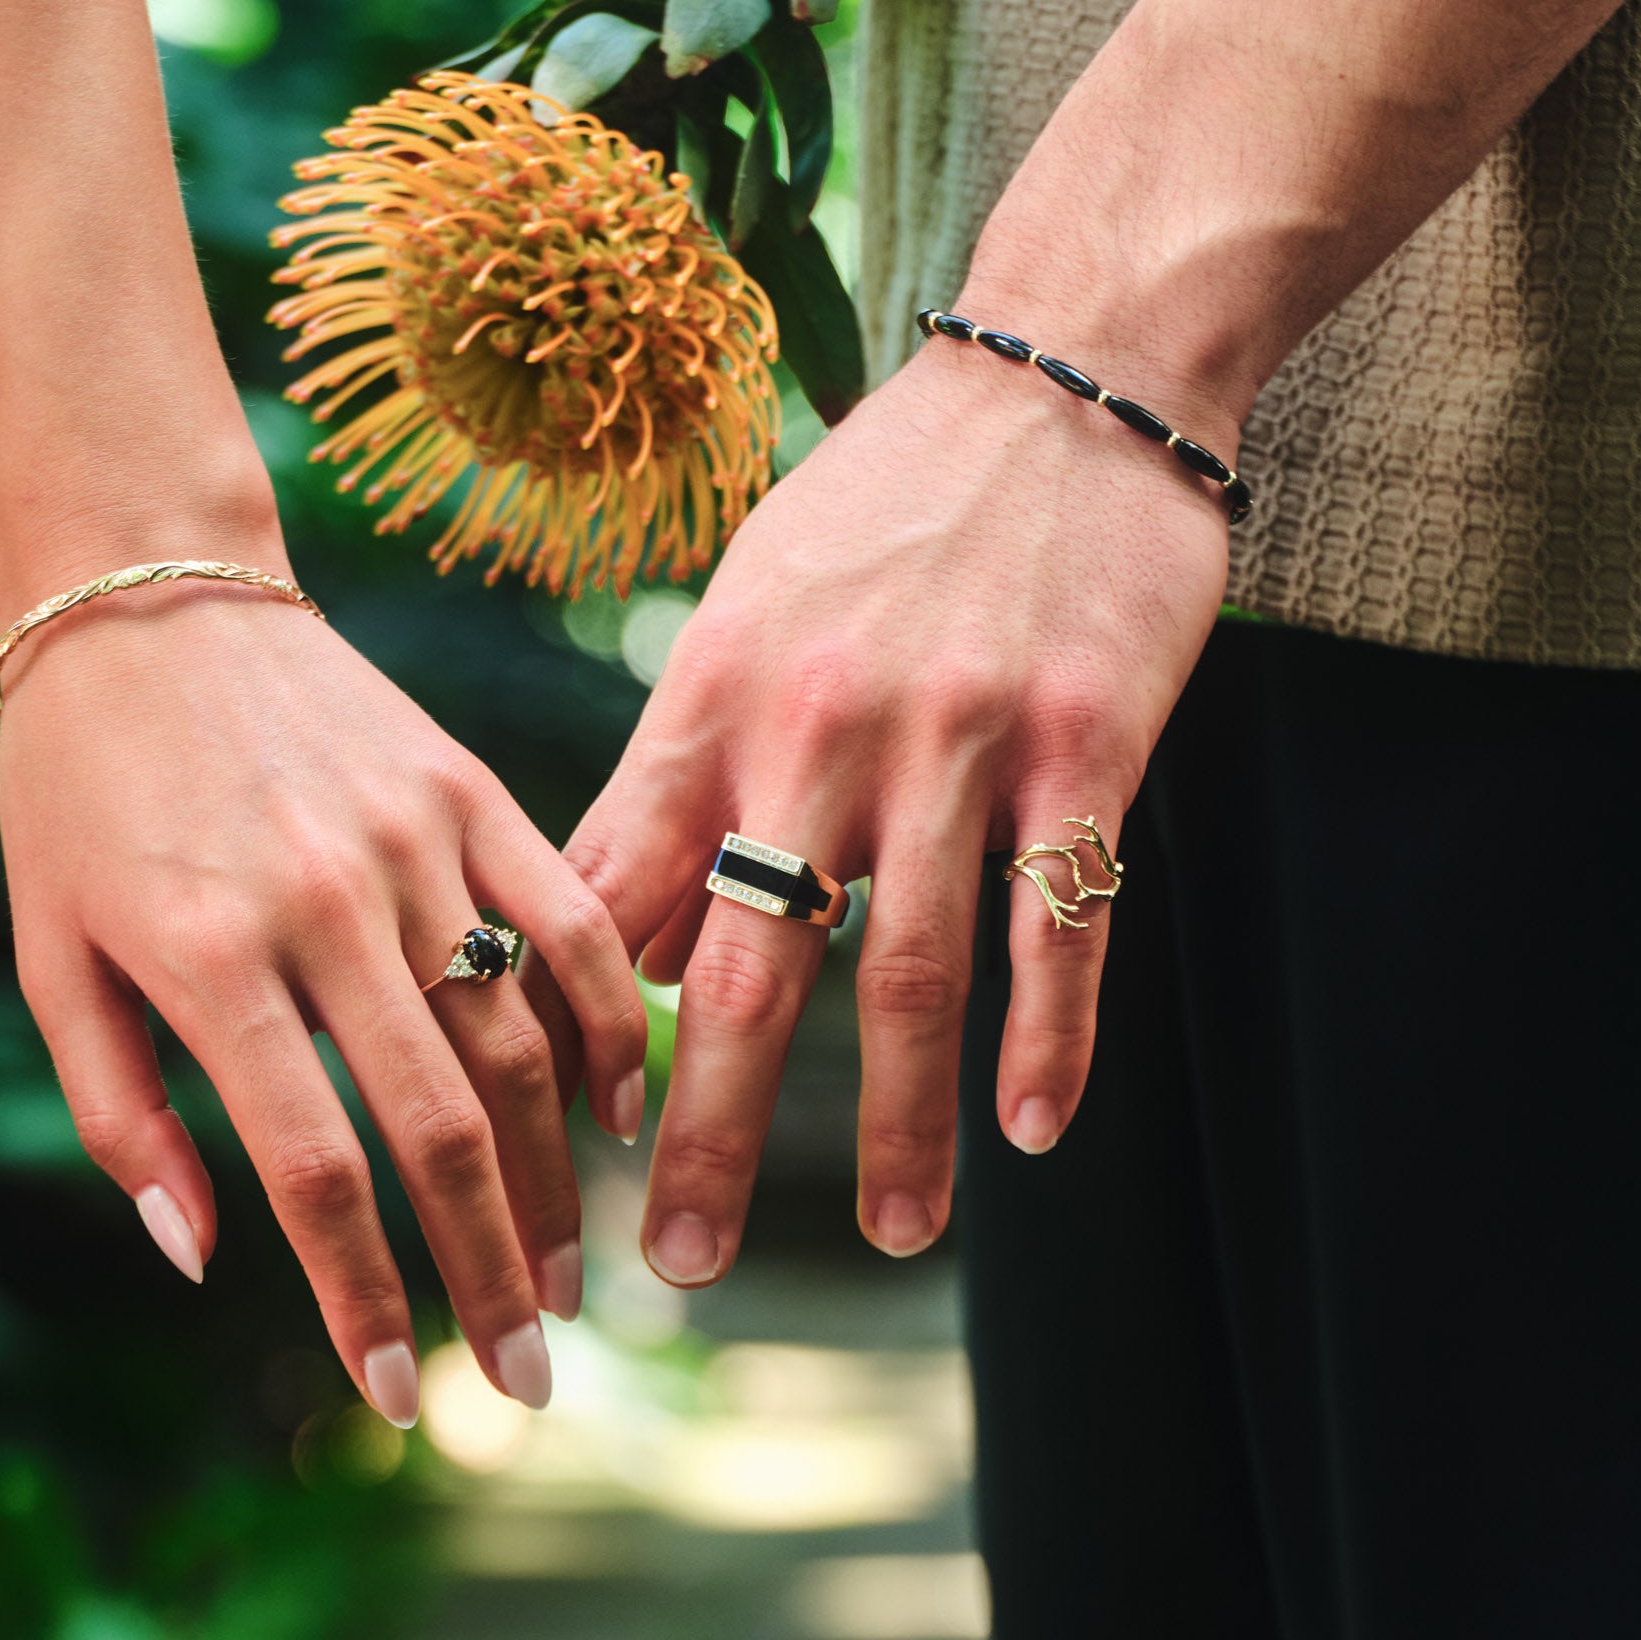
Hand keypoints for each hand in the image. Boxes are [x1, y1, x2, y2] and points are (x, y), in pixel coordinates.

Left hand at [0, 528, 646, 1420]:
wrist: (144, 594)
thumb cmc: (75, 790)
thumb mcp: (47, 955)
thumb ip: (120, 1112)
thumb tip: (202, 1257)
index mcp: (208, 954)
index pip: (315, 1166)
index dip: (365, 1295)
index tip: (398, 1396)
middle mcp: (326, 903)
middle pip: (441, 1123)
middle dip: (488, 1272)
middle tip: (527, 1381)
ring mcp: (414, 840)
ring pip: (518, 1038)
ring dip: (551, 1179)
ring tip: (565, 1279)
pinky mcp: (469, 791)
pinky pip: (570, 919)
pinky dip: (610, 1020)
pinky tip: (621, 1108)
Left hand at [564, 317, 1233, 1285]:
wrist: (1059, 373)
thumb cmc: (878, 511)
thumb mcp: (737, 618)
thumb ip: (671, 773)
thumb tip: (605, 931)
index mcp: (715, 700)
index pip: (625, 898)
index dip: (583, 1035)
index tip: (555, 1152)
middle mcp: (819, 728)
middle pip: (751, 967)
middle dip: (709, 1133)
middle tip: (677, 1267)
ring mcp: (956, 735)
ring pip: (913, 964)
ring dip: (897, 1120)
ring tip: (891, 1237)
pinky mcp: (1085, 735)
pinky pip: (1062, 910)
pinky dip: (1053, 1029)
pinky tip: (1037, 1128)